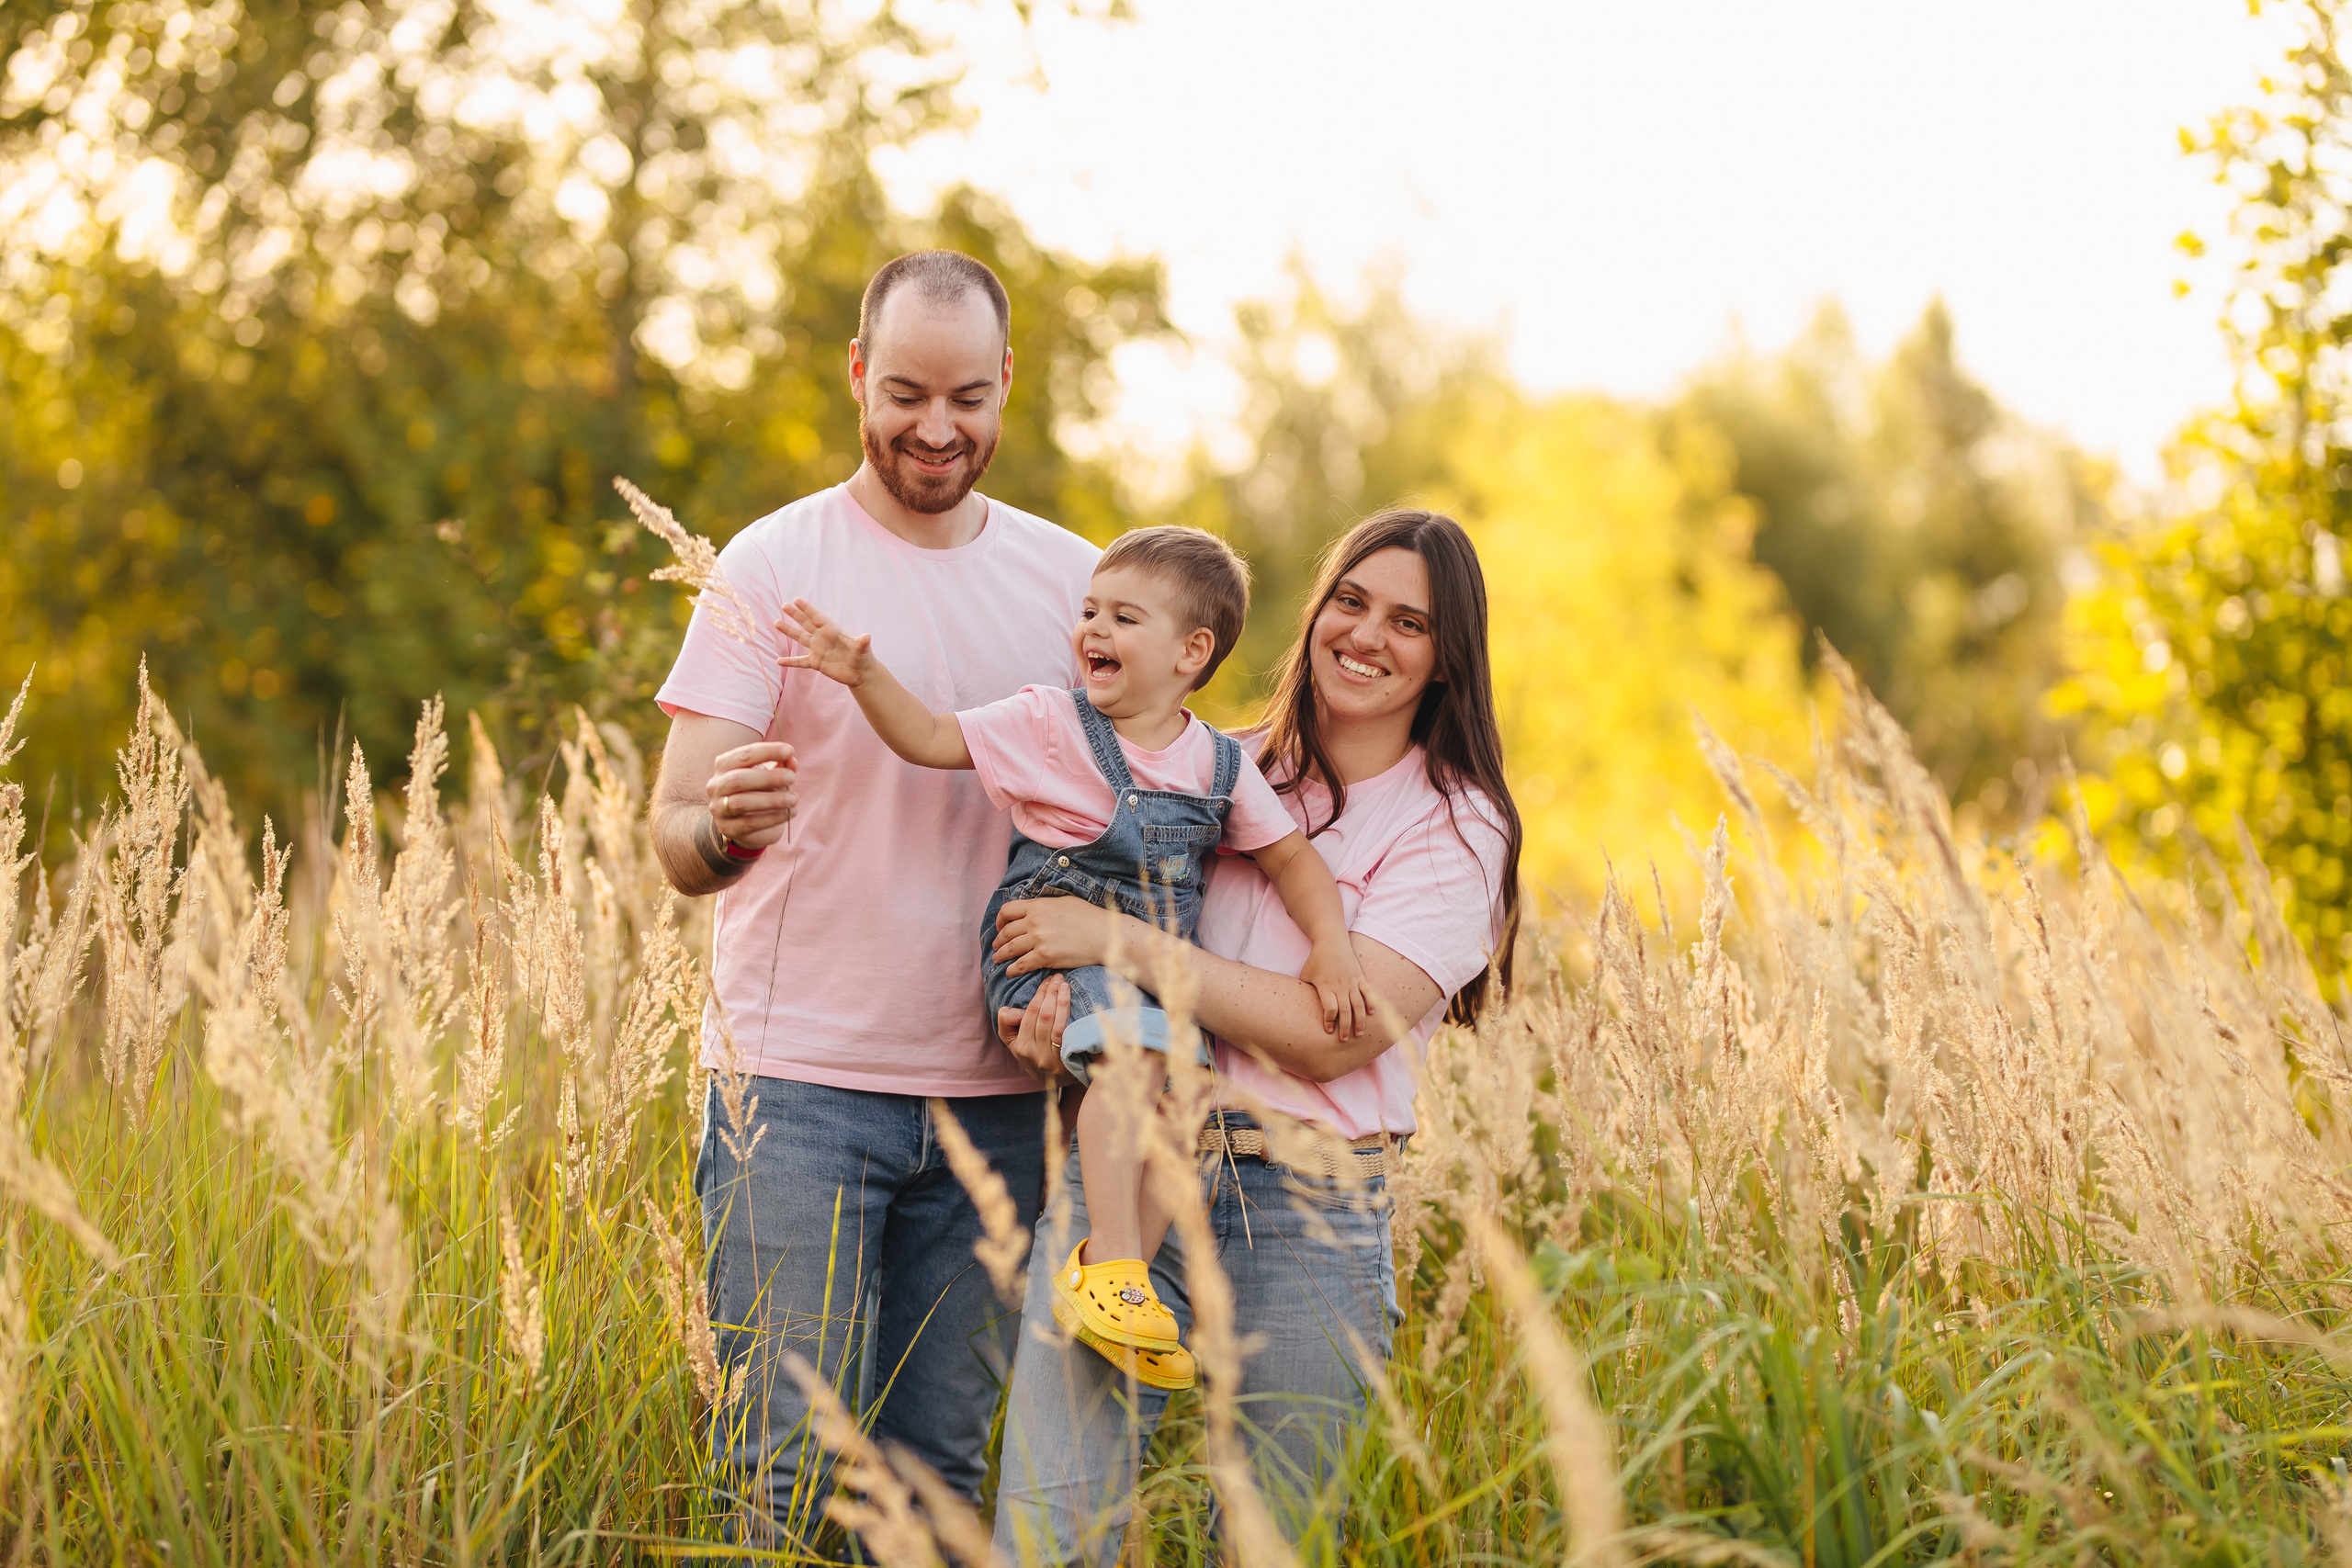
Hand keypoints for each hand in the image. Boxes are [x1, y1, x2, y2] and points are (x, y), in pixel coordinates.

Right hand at [705, 741, 797, 850]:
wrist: (750, 825)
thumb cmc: (761, 792)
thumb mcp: (772, 776)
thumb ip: (781, 767)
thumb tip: (792, 760)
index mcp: (724, 766)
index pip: (743, 755)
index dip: (767, 751)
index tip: (789, 751)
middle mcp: (716, 785)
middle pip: (737, 779)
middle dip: (767, 777)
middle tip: (792, 778)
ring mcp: (718, 809)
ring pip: (741, 802)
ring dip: (771, 799)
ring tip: (794, 799)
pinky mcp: (728, 828)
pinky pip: (749, 823)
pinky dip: (772, 818)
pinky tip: (790, 813)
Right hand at [775, 599, 874, 686]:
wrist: (860, 672)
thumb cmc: (863, 657)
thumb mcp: (863, 649)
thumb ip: (862, 643)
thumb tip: (867, 636)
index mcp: (832, 631)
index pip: (818, 617)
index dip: (808, 609)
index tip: (797, 600)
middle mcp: (822, 638)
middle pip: (806, 624)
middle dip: (796, 615)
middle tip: (784, 605)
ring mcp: (818, 650)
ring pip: (800, 638)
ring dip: (789, 631)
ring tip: (777, 623)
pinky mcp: (816, 663)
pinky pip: (800, 662)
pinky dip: (790, 662)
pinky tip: (779, 661)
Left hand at [991, 896, 1121, 976]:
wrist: (1104, 935)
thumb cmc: (1089, 917)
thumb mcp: (1065, 902)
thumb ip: (1045, 905)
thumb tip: (1035, 908)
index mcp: (1038, 906)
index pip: (1007, 910)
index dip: (1000, 920)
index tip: (1000, 927)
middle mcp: (1035, 921)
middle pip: (1006, 931)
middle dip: (999, 940)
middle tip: (997, 946)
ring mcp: (1039, 939)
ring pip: (1010, 949)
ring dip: (1001, 955)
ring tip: (998, 960)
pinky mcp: (1045, 956)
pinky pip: (1021, 965)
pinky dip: (1012, 969)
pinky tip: (1010, 972)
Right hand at [997, 975, 1070, 1080]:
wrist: (1051, 1078)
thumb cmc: (1032, 1050)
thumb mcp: (1012, 1039)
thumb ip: (1006, 1022)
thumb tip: (1012, 1010)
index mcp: (1021, 1046)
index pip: (1029, 1014)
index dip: (1039, 994)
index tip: (1046, 980)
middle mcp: (1034, 1054)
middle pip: (1043, 1016)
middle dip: (1050, 993)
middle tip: (1057, 977)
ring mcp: (1050, 1058)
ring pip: (1055, 1023)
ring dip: (1061, 1000)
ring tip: (1064, 984)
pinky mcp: (1065, 1060)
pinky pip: (1065, 1032)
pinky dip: (1067, 1014)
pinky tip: (1070, 1001)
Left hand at [1300, 937, 1374, 1039]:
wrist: (1331, 942)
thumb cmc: (1316, 960)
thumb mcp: (1305, 975)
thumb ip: (1305, 991)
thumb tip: (1300, 1009)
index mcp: (1325, 986)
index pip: (1330, 1008)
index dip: (1329, 1021)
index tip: (1328, 1031)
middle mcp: (1340, 985)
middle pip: (1345, 1010)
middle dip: (1345, 1027)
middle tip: (1344, 1040)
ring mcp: (1352, 982)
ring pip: (1359, 1005)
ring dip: (1360, 1021)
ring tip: (1359, 1034)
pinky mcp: (1360, 977)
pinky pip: (1368, 992)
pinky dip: (1371, 1003)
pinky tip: (1372, 1014)